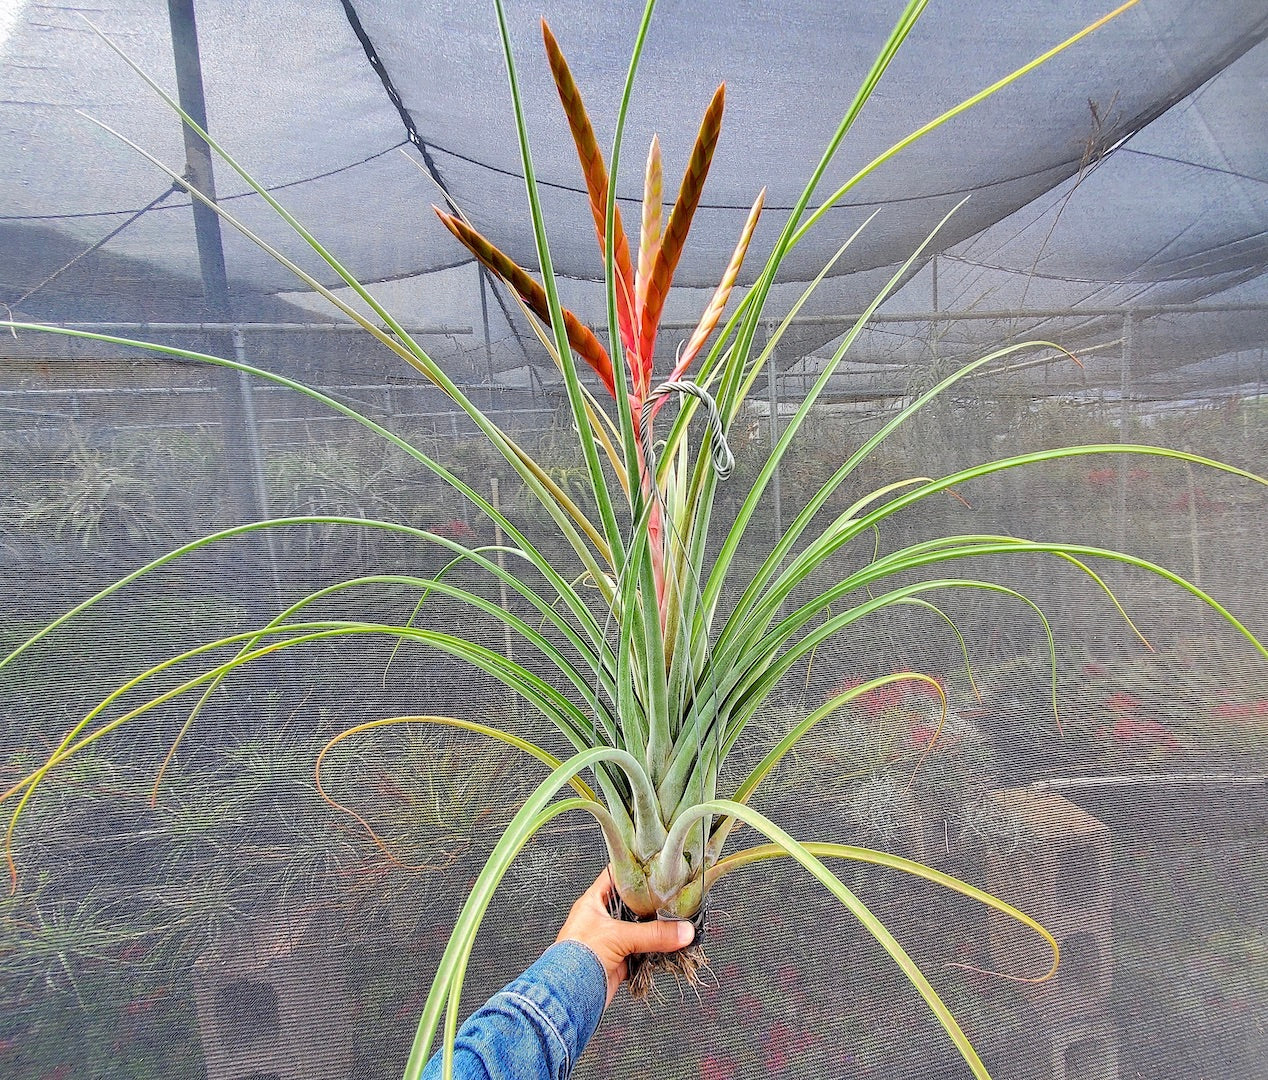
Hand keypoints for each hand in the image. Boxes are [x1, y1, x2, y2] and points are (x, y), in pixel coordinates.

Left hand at [556, 868, 694, 1003]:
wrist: (569, 995)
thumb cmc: (578, 956)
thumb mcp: (619, 936)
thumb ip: (653, 934)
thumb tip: (683, 931)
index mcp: (594, 902)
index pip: (616, 877)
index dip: (635, 871)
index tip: (656, 868)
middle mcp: (601, 919)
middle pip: (632, 905)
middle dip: (651, 905)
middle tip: (673, 898)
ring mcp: (610, 940)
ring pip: (638, 930)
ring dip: (654, 931)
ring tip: (675, 923)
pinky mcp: (617, 960)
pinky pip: (640, 952)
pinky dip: (653, 952)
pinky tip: (667, 948)